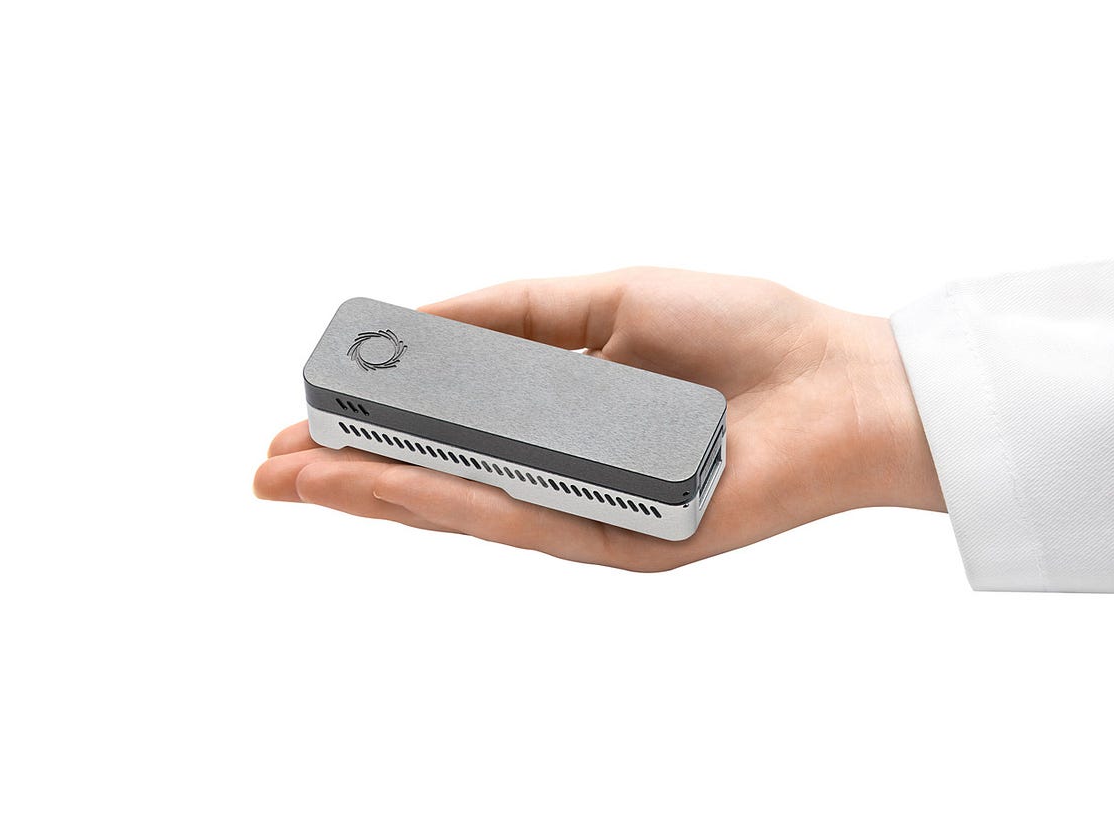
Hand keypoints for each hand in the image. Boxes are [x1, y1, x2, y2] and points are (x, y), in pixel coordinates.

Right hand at [254, 268, 943, 570]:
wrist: (844, 383)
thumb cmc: (745, 333)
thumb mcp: (608, 298)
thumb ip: (516, 312)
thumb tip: (423, 318)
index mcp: (567, 408)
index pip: (454, 422)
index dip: (380, 420)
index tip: (310, 407)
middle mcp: (571, 467)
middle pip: (445, 475)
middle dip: (353, 470)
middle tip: (269, 466)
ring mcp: (593, 511)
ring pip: (466, 508)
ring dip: (376, 494)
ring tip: (295, 481)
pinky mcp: (624, 544)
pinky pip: (522, 521)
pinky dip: (448, 503)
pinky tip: (385, 488)